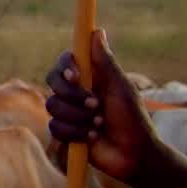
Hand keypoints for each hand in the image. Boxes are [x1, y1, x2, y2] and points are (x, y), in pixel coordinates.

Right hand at [44, 29, 160, 184]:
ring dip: (78, 117)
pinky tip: (92, 137)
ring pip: (53, 105)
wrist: (134, 156)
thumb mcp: (121, 88)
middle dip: (72, 95)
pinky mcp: (64, 131)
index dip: (66, 66)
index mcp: (91, 77)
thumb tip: (96, 31)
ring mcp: (69, 111)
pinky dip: (75, 132)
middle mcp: (76, 91)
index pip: (65, 61)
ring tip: (99, 124)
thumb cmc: (134, 120)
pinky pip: (55, 126)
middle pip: (52, 81)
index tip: (76, 76)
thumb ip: (106, 62)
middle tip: (95, 105)